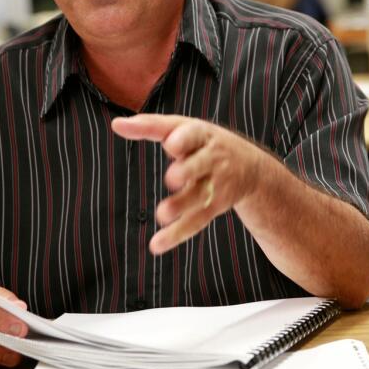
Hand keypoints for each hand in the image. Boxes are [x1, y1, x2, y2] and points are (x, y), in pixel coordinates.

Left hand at [111, 114, 266, 254]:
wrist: (252, 169)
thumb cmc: (204, 143)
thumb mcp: (182, 128)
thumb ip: (150, 126)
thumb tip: (116, 124)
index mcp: (202, 135)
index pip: (192, 134)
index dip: (183, 140)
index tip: (171, 145)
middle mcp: (212, 159)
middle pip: (200, 165)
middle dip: (188, 171)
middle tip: (172, 178)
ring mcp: (216, 184)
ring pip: (198, 196)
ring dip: (181, 206)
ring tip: (162, 214)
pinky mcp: (215, 207)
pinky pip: (196, 221)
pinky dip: (177, 234)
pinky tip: (157, 245)